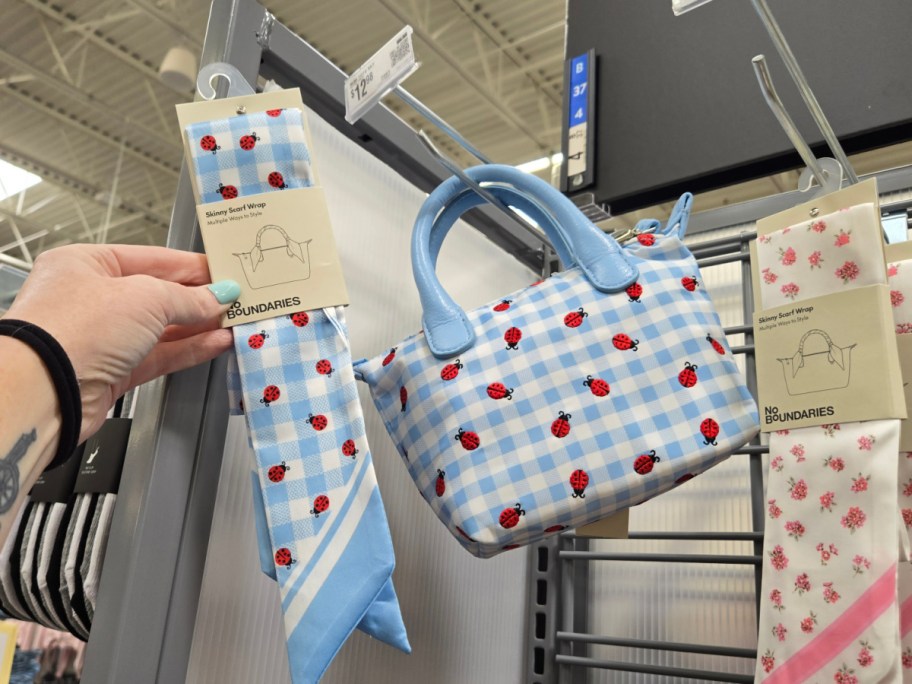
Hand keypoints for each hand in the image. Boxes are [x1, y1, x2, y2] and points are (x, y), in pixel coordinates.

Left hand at [5, 244, 239, 441]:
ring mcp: (102, 338)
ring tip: (234, 322)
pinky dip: (190, 349)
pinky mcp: (113, 372)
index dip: (192, 266)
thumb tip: (218, 296)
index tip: (224, 273)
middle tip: (236, 299)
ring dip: (200, 326)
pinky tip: (216, 343)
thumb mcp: (146, 297)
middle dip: (200, 299)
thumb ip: (189, 297)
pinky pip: (161, 355)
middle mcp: (91, 299)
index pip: (152, 259)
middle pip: (159, 295)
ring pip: (162, 328)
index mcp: (86, 264)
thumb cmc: (72, 331)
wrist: (45, 391)